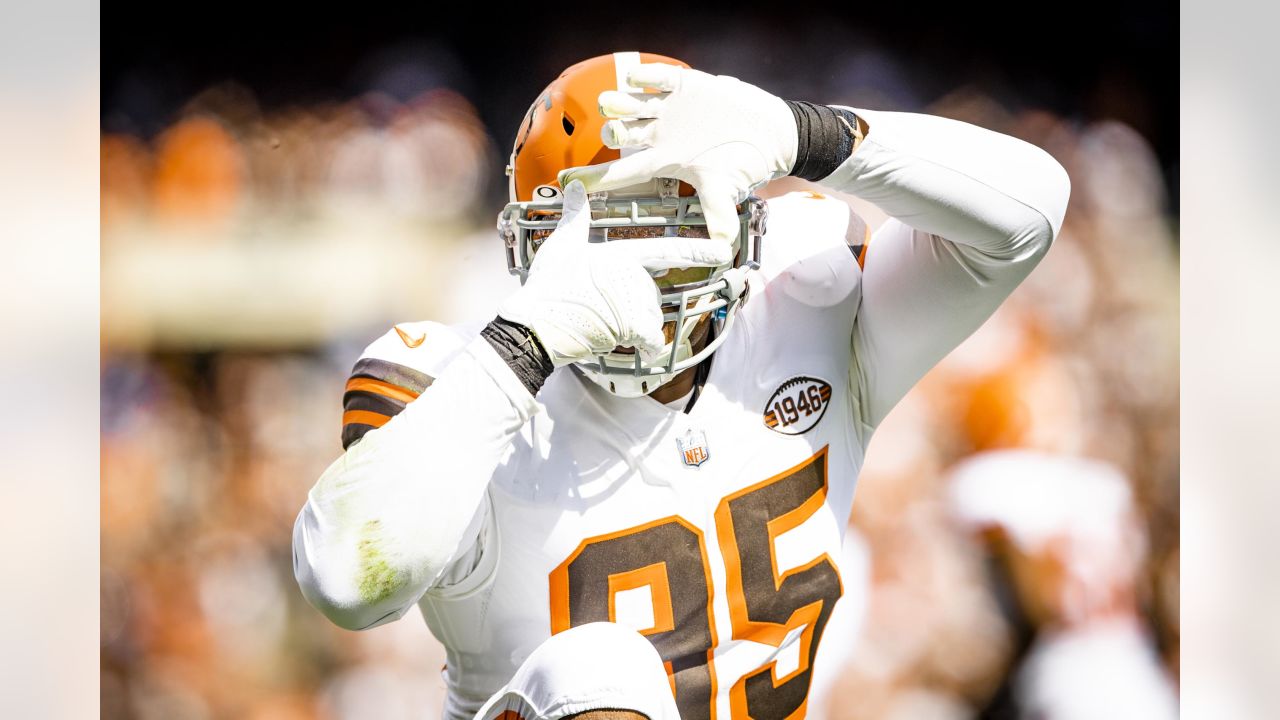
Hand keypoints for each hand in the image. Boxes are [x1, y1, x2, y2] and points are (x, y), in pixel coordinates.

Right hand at [497, 181, 732, 365]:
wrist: (538, 323)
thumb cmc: (550, 284)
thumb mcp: (562, 244)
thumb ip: (575, 216)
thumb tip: (573, 186)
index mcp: (623, 254)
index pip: (669, 250)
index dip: (700, 250)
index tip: (726, 250)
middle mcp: (636, 277)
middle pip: (650, 293)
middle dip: (631, 304)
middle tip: (598, 307)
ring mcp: (637, 303)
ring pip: (650, 317)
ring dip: (632, 325)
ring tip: (600, 322)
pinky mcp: (635, 329)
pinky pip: (652, 341)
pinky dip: (647, 348)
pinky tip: (636, 349)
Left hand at [558, 63, 796, 244]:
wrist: (769, 134)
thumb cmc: (744, 164)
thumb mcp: (727, 190)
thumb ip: (720, 214)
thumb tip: (722, 246)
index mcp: (663, 161)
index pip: (621, 173)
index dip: (593, 178)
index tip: (565, 181)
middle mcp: (658, 135)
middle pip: (622, 135)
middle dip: (613, 133)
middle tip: (612, 133)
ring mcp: (668, 110)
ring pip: (632, 105)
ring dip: (618, 104)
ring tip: (609, 105)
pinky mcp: (685, 86)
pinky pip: (658, 78)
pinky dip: (646, 77)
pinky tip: (636, 78)